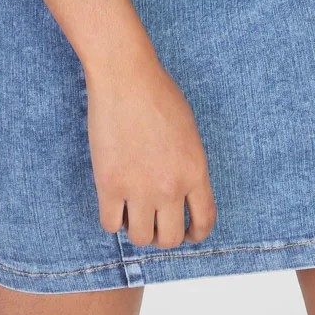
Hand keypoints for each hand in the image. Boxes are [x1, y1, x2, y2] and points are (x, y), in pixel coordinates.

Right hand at [85, 53, 216, 248]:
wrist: (126, 76)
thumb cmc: (158, 94)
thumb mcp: (189, 132)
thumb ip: (189, 165)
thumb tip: (182, 192)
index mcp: (195, 171)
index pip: (204, 221)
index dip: (196, 234)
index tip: (188, 234)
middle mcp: (170, 186)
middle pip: (171, 238)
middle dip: (163, 235)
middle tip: (153, 222)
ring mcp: (139, 188)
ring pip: (141, 238)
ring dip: (137, 229)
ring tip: (131, 211)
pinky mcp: (109, 184)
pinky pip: (110, 225)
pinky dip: (112, 220)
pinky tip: (113, 204)